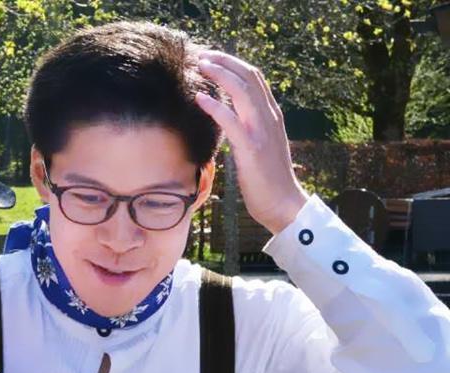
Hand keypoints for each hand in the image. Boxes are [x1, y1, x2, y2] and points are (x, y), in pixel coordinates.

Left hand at [194, 50, 309, 235]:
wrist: (283, 204)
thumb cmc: (266, 180)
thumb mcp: (258, 146)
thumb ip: (247, 129)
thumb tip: (228, 118)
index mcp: (271, 115)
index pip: (255, 78)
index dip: (233, 64)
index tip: (212, 58)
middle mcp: (269, 117)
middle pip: (249, 76)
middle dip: (224, 61)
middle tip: (202, 55)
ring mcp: (262, 131)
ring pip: (242, 90)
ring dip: (219, 74)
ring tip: (199, 66)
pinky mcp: (252, 148)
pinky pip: (231, 120)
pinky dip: (215, 106)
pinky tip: (199, 98)